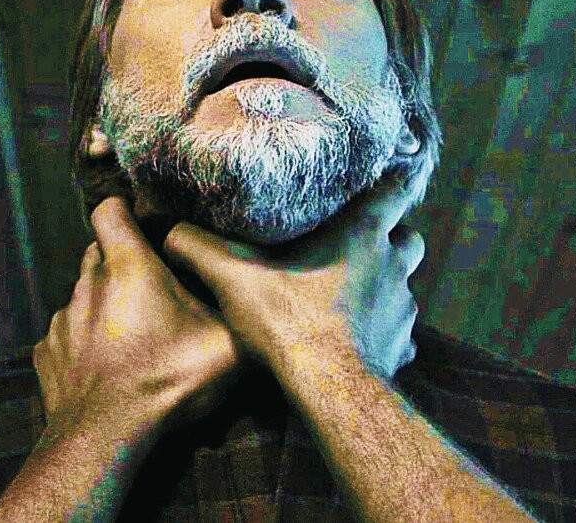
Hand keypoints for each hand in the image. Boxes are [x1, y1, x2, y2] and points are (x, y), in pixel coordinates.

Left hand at [33, 197, 238, 435]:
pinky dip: (84, 344)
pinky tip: (106, 367)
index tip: (142, 225)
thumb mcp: (226, 347)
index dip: (124, 211)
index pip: (110, 210)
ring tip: (131, 338)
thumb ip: (239, 314)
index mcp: (129, 267)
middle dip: (121, 263)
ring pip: (83, 296)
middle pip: (98, 252)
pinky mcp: (47, 352)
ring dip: (104, 307)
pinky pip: (68, 335)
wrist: (107, 436)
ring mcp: (63, 319)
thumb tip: (259, 301)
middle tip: (152, 290)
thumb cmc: (167, 381)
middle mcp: (88, 283)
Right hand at [162, 174, 424, 379]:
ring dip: (382, 287)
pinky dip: (380, 332)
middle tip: (353, 249)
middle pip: (407, 238)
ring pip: (403, 286)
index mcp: (362, 234)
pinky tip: (353, 341)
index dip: (388, 184)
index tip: (373, 185)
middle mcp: (392, 265)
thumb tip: (168, 228)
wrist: (330, 390)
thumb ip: (200, 247)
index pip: (395, 191)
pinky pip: (398, 331)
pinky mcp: (402, 346)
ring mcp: (403, 308)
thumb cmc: (289, 323)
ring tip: (347, 297)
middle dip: (389, 239)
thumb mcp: (235, 277)